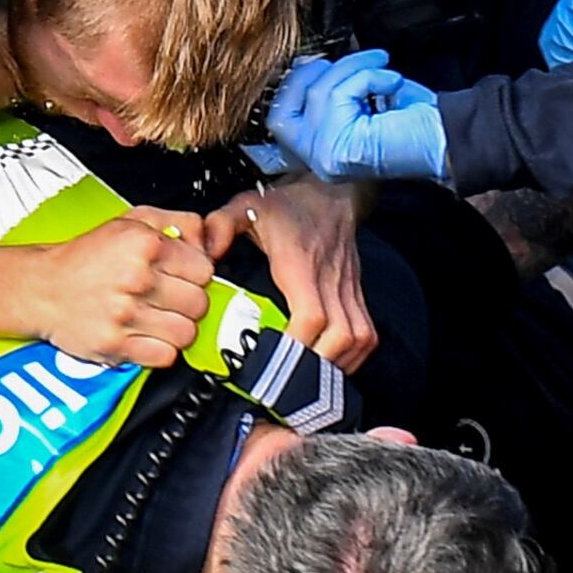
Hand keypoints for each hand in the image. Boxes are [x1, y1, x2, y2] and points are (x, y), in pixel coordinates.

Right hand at [19, 207, 213, 368]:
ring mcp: (124, 314)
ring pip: (186, 333)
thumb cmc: (86, 258)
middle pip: (199, 303)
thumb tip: (212, 239)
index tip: (183, 277)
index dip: (196, 275)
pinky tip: (147, 336)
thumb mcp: (131, 221)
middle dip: (189, 303)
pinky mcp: (114, 345)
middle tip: (171, 299)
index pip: (204, 269)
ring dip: (177, 329)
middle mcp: (135, 278)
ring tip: (160, 319)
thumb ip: (179, 224)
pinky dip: (160, 350)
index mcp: (143, 244)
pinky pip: (165, 357)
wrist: (40, 288)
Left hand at [208, 177, 377, 368]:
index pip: (312, 314)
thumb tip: (206, 252)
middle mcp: (330, 280)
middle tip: (288, 383)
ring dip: (338, 364)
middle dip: (317, 366)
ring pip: (359, 339)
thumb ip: (221, 225)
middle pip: (341, 336)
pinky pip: (366, 334)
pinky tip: (331, 364)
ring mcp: (348, 289)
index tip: (275, 361)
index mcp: (301, 265)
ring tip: (309, 380)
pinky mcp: (357, 294)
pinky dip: (353, 356)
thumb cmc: (290, 204)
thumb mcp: (247, 205)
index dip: (298, 344)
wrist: (332, 189)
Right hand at [266, 50, 451, 184]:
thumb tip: (304, 62)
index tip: (316, 63)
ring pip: (317, 91)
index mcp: (316, 151)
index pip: (277, 118)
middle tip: (354, 63)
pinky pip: (338, 94)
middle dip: (316, 72)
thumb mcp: (359, 97)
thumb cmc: (408, 119)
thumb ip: (328, 85)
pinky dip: (368, 77)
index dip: (291, 85)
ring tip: (383, 67)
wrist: (445, 138)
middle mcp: (314, 159)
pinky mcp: (336, 146)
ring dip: (354, 68)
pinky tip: (391, 83)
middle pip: (286, 103)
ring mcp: (322, 155)